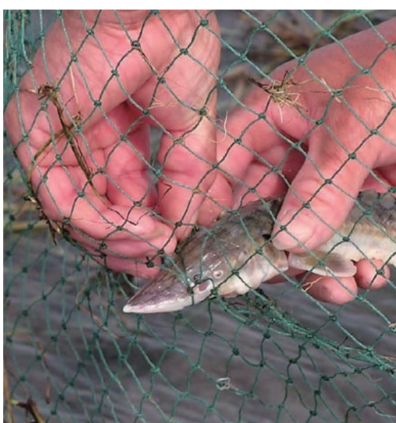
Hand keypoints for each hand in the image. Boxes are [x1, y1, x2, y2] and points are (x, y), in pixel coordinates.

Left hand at [4, 10, 222, 275]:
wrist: (163, 10)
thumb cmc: (176, 50)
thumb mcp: (192, 134)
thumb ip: (186, 184)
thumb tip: (186, 233)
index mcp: (110, 134)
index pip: (117, 198)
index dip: (145, 231)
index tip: (172, 253)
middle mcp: (76, 137)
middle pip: (93, 212)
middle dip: (131, 243)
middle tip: (163, 259)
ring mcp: (52, 133)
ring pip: (75, 213)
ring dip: (121, 238)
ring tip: (159, 245)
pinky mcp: (37, 128)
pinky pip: (62, 196)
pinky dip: (104, 221)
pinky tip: (142, 229)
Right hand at [215, 10, 395, 302]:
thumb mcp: (356, 127)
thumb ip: (322, 187)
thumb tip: (289, 242)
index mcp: (275, 117)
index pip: (225, 169)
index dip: (216, 213)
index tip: (218, 257)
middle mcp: (299, 150)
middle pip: (268, 212)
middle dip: (281, 251)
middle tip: (295, 277)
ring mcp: (336, 175)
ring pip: (313, 232)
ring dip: (324, 264)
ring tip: (345, 285)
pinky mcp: (373, 194)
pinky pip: (355, 237)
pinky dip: (361, 260)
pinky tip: (372, 274)